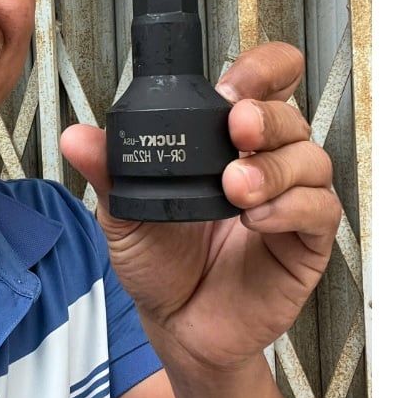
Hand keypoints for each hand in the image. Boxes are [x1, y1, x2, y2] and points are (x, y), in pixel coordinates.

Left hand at [60, 42, 340, 373]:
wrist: (175, 326)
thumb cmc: (158, 262)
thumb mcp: (125, 212)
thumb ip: (109, 172)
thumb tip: (78, 137)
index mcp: (222, 142)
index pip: (262, 86)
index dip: (261, 71)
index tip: (236, 82)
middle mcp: (262, 163)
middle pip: (288, 116)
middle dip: (265, 115)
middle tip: (236, 127)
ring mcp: (288, 200)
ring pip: (310, 158)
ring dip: (274, 166)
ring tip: (236, 187)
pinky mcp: (304, 242)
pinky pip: (319, 211)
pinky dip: (291, 207)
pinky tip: (256, 218)